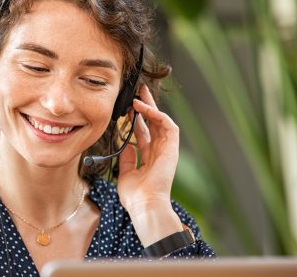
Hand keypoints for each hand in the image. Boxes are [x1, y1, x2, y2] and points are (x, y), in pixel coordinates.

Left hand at [116, 84, 181, 245]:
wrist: (144, 204)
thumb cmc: (135, 195)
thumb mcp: (126, 172)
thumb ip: (127, 156)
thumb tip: (124, 142)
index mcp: (149, 157)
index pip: (143, 132)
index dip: (136, 119)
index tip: (127, 108)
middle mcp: (159, 151)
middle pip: (153, 123)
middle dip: (146, 107)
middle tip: (138, 92)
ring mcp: (166, 149)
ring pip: (161, 121)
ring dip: (151, 107)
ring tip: (139, 95)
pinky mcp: (172, 148)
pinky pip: (167, 126)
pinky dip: (156, 115)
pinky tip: (143, 108)